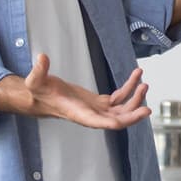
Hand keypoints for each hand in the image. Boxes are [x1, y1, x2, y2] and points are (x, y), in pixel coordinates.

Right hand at [23, 54, 151, 129]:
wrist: (42, 96)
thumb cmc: (39, 91)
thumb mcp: (35, 81)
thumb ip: (39, 71)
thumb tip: (41, 57)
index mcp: (79, 114)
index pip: (101, 122)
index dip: (117, 121)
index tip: (132, 117)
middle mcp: (92, 116)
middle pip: (118, 119)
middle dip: (133, 111)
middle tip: (145, 98)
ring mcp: (98, 110)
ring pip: (122, 109)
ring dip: (135, 98)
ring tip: (143, 82)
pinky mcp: (100, 103)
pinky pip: (120, 98)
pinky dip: (129, 89)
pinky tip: (136, 76)